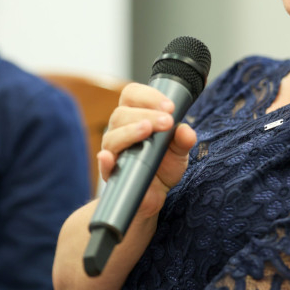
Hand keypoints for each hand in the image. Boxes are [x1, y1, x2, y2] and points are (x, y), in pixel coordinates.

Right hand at [98, 82, 197, 218]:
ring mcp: (113, 150)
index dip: (149, 96)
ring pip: (113, 136)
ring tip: (148, 130)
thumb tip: (186, 131)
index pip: (132, 94)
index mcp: (134, 116)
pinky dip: (105, 161)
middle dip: (146, 114)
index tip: (170, 106)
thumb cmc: (163, 165)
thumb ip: (183, 140)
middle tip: (167, 121)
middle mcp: (120, 130)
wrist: (154, 195)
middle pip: (122, 113)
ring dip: (130, 131)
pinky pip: (104, 164)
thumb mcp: (179, 151)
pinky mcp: (110, 172)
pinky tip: (109, 157)